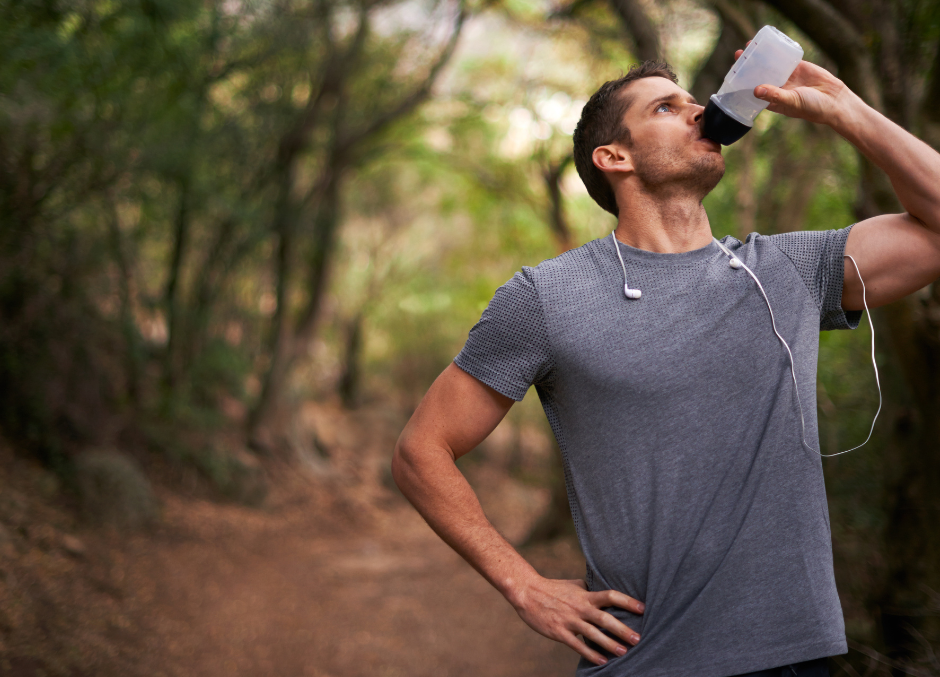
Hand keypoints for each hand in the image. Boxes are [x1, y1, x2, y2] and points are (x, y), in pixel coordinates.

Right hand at [512, 576, 643, 665]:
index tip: (643, 608)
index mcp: (585, 595)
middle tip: (638, 638)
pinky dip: (591, 654)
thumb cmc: (553, 588)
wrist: (528, 593)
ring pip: (593, 634)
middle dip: (623, 629)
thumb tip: (606, 593)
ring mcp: (570, 621)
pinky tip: (602, 661)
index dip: (627, 601)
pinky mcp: (559, 633)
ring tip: (624, 652)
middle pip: (605, 618)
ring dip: (610, 644)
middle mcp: (580, 607)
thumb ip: (590, 590)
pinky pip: (578, 646)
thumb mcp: (574, 585)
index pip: (610, 595)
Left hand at [734, 47, 851, 125]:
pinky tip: (767, 43)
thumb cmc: (811, 107)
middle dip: (748, 66)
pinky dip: (776, 51)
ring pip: (769, 64)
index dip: (742, 83)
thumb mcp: (791, 101)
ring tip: (749, 45)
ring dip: (760, 56)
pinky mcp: (797, 67)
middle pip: (758, 75)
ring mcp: (787, 77)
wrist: (834, 100)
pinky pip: (784, 58)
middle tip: (739, 54)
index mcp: (771, 100)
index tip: (733, 75)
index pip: (752, 91)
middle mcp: (776, 88)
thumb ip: (775, 95)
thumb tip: (756, 90)